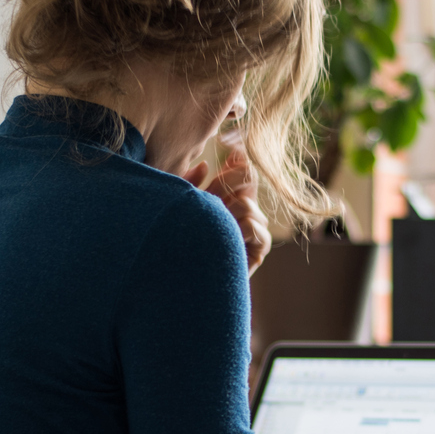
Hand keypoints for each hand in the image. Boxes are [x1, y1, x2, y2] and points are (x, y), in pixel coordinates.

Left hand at [183, 147, 270, 274]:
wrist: (180, 284)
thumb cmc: (176, 241)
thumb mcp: (179, 207)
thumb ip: (188, 185)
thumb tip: (204, 166)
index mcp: (226, 196)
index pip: (241, 167)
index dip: (235, 158)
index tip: (225, 149)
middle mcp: (242, 210)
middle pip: (248, 178)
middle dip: (228, 182)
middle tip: (211, 194)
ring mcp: (252, 230)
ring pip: (247, 204)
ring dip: (229, 209)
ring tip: (214, 223)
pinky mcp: (258, 250)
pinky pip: (256, 227)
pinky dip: (243, 227)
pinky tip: (229, 234)